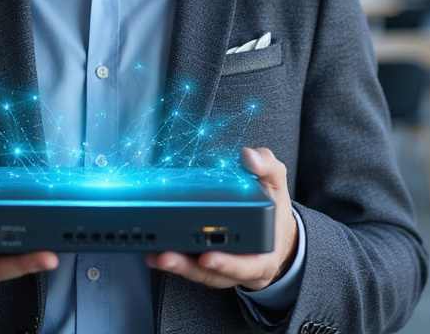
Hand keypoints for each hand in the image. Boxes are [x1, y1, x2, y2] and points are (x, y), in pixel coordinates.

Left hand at [145, 147, 297, 291]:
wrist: (275, 230)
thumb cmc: (273, 207)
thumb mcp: (275, 183)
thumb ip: (266, 166)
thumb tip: (248, 156)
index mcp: (264, 252)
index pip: (247, 265)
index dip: (228, 264)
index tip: (208, 257)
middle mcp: (242, 265)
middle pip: (215, 274)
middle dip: (190, 267)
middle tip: (168, 256)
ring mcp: (223, 267)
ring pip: (199, 274)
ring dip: (177, 266)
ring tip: (156, 255)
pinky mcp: (207, 263)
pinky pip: (191, 266)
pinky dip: (173, 260)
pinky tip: (154, 251)